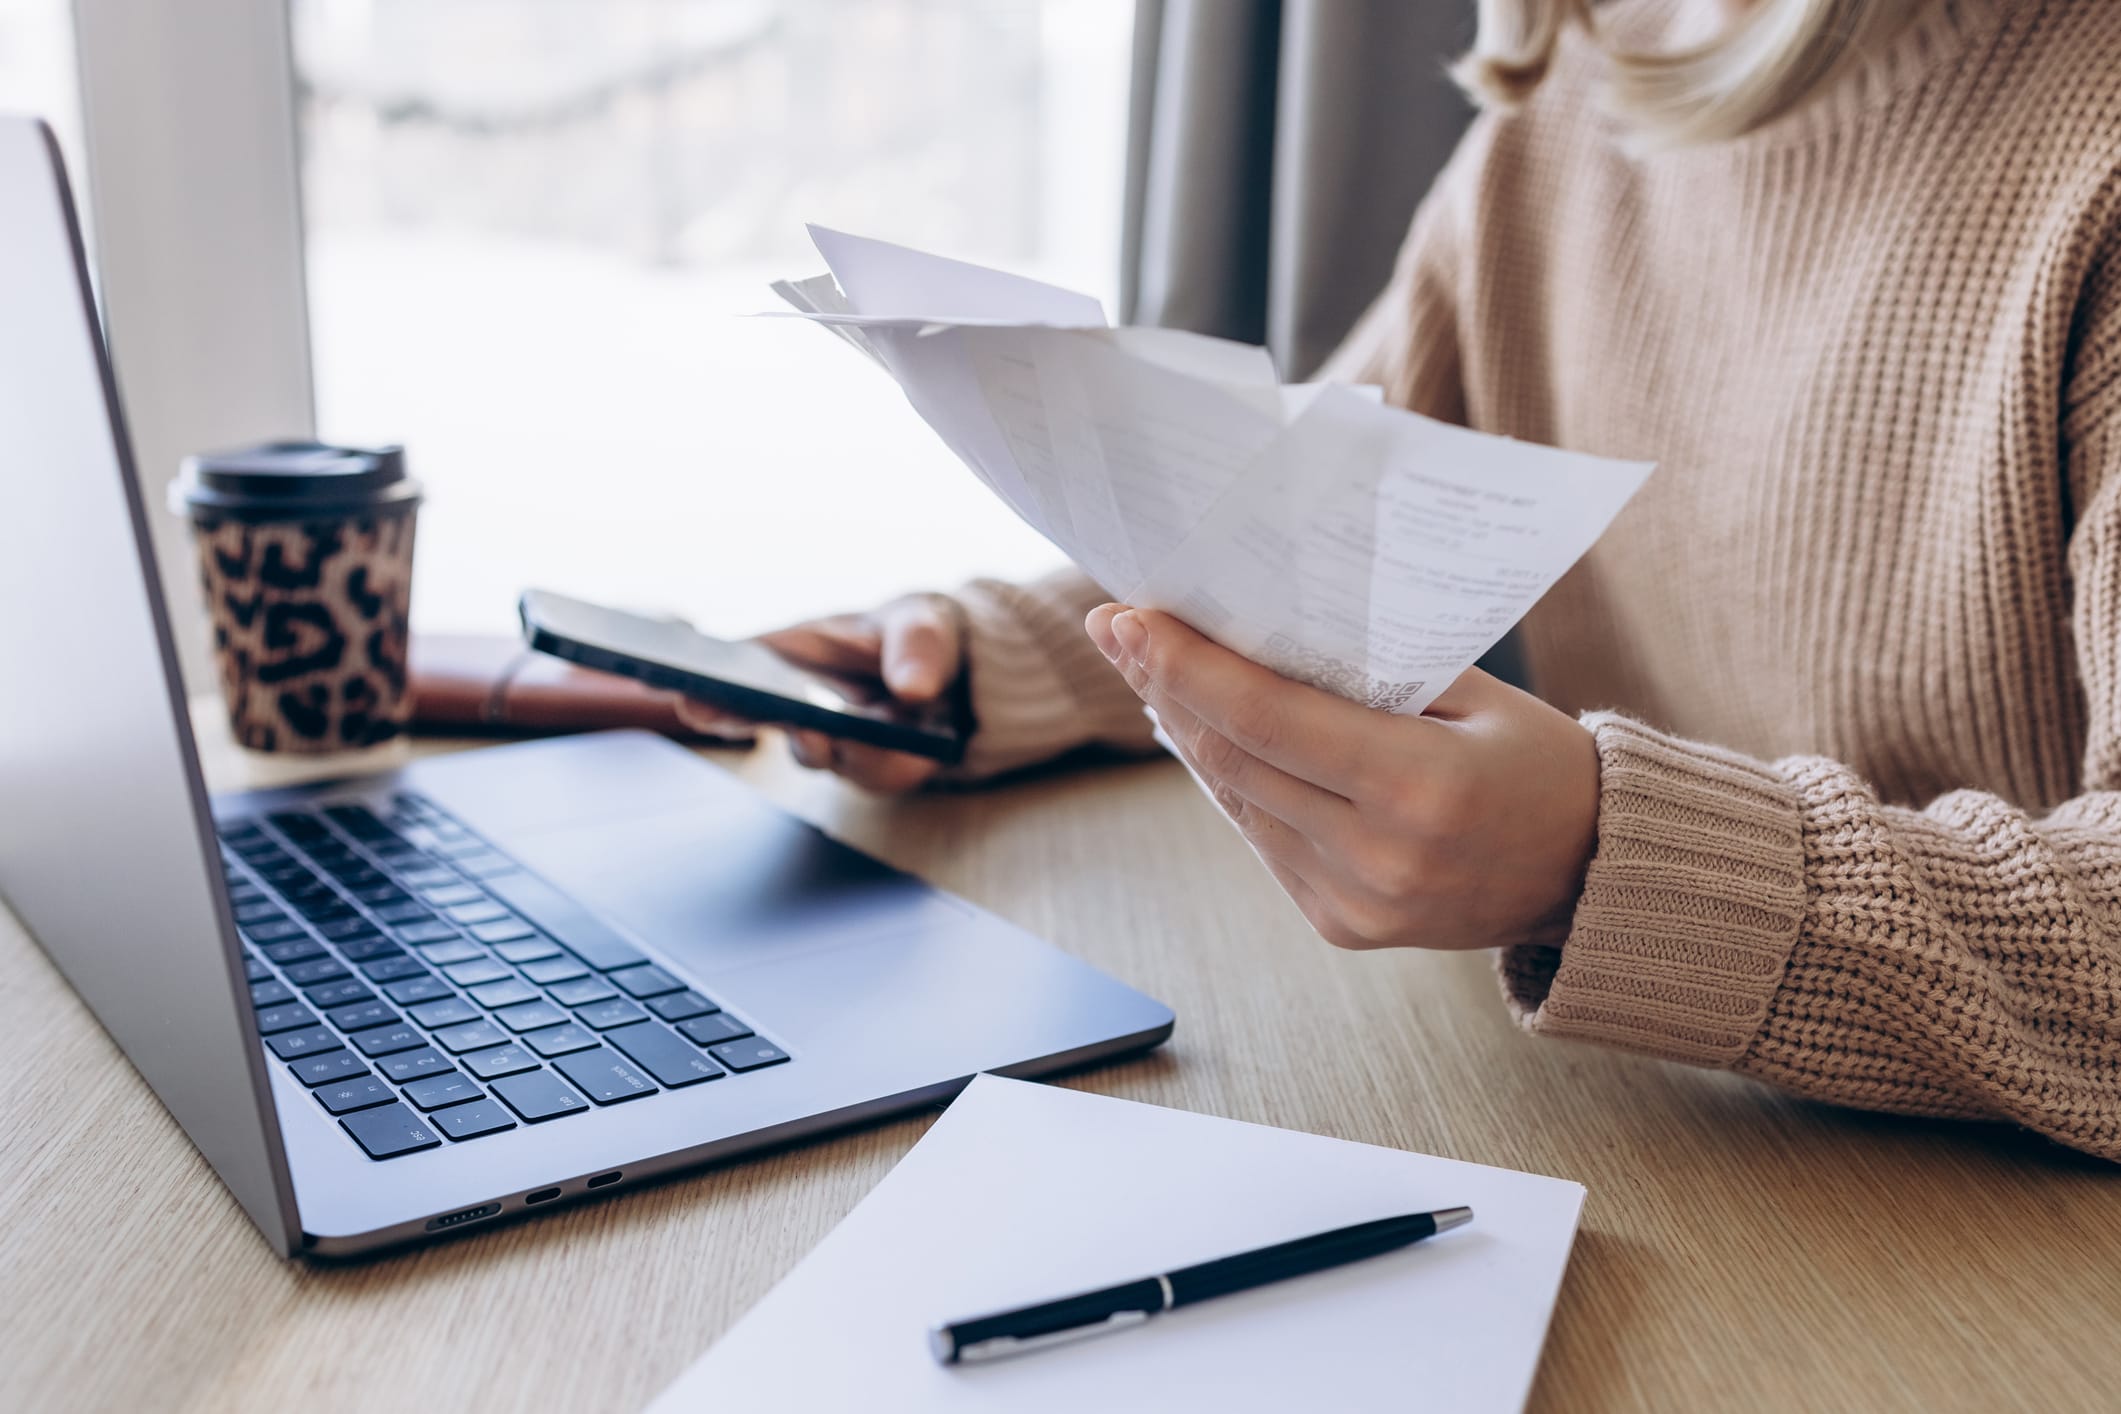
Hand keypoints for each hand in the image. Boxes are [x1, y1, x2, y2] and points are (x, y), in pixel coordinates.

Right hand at [673, 593, 964, 792]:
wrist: (963, 685)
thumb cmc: (922, 636)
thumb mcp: (924, 622)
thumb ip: (918, 646)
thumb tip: (912, 687)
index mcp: (797, 652)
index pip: (737, 662)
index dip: (703, 675)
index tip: (680, 685)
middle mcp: (801, 701)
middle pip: (752, 712)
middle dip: (729, 714)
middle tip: (710, 711)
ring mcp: (833, 741)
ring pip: (813, 752)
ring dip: (817, 744)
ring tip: (825, 731)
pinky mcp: (870, 770)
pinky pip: (871, 774)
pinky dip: (887, 764)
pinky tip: (908, 754)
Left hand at [1085, 605, 1598, 950]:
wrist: (1593, 877)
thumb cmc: (1538, 764)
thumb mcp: (1472, 695)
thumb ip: (1368, 670)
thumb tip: (1253, 626)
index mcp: (1419, 786)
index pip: (1265, 716)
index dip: (1184, 666)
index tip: (1128, 619)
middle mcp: (1379, 856)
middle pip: (1234, 758)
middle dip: (1166, 688)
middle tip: (1119, 630)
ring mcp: (1354, 904)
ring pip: (1237, 801)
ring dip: (1190, 734)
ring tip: (1152, 672)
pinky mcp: (1341, 928)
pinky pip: (1263, 841)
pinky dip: (1236, 785)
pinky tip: (1213, 737)